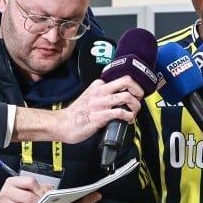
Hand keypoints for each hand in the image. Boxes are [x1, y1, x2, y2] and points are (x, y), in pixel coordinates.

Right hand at [0, 175, 47, 202]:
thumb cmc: (17, 196)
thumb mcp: (25, 187)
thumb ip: (38, 187)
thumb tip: (49, 189)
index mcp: (12, 182)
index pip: (30, 182)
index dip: (40, 189)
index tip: (46, 195)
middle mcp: (7, 192)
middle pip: (29, 197)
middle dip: (39, 202)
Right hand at [14, 76, 143, 143]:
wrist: (63, 123)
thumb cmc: (77, 113)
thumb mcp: (90, 96)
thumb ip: (104, 94)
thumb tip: (121, 99)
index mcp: (98, 85)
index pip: (121, 79)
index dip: (132, 86)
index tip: (135, 94)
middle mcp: (100, 91)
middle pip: (127, 81)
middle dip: (138, 90)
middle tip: (139, 99)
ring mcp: (100, 103)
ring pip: (127, 97)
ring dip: (135, 105)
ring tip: (134, 112)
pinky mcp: (100, 116)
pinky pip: (120, 112)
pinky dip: (129, 116)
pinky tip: (128, 120)